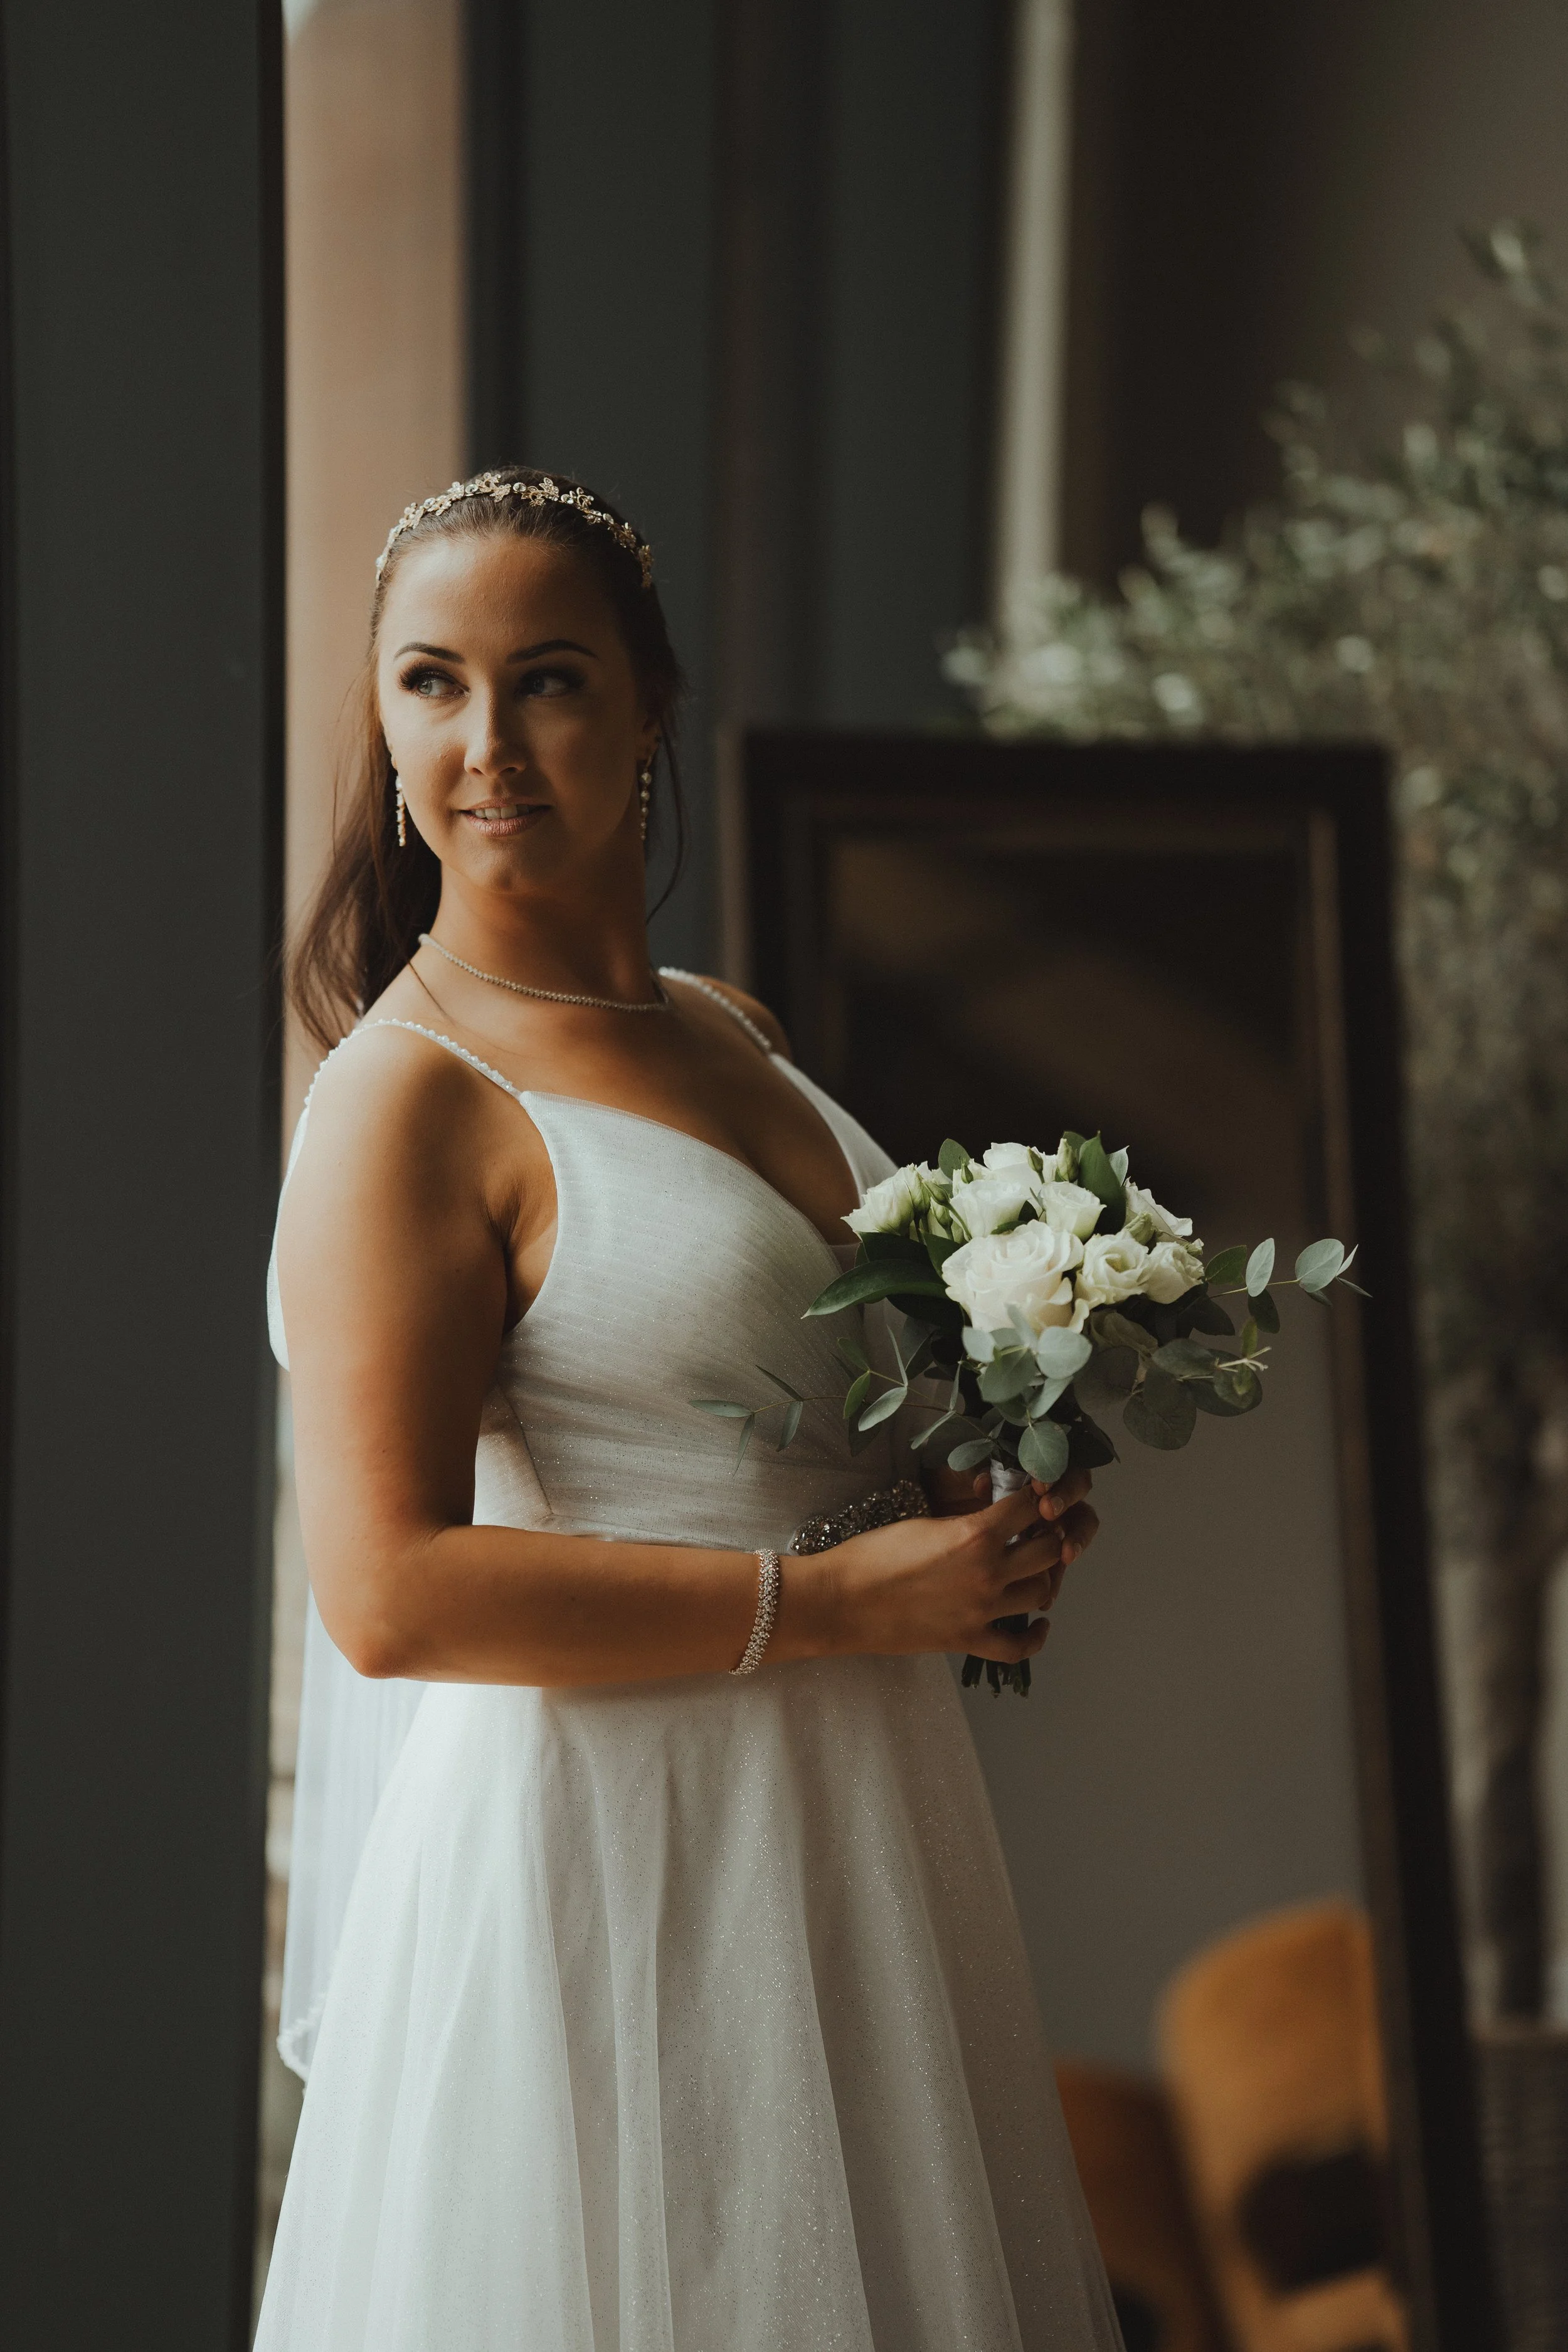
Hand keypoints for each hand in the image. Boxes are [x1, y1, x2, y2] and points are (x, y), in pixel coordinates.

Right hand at [803, 1471, 1097, 1666]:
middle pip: (1050, 1551)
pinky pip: (1018, 1647)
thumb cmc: (872, 1555)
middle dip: (1050, 1537)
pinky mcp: (968, 1641)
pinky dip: (1035, 1637)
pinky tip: (1039, 1624)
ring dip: (1043, 1579)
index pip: (1029, 1508)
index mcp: (975, 1535)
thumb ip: (966, 1521)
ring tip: (1032, 1569)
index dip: (1037, 1499)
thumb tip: (993, 1521)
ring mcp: (981, 1611)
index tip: (1036, 1497)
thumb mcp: (924, 1522)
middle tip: (1040, 1533)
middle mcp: (987, 1573)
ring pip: (1041, 1593)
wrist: (841, 1600)